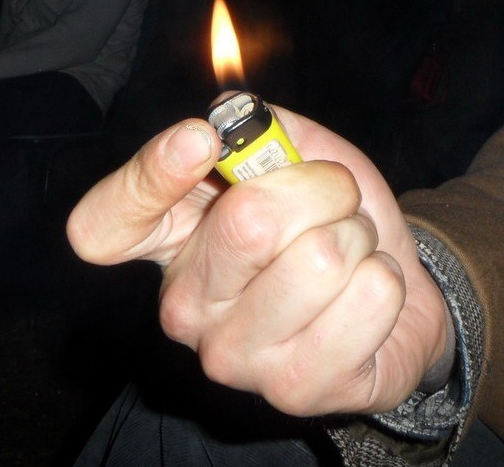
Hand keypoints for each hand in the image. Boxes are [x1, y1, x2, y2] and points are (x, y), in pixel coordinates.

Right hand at [67, 105, 450, 415]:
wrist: (395, 288)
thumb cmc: (334, 218)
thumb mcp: (303, 155)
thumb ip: (265, 129)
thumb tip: (230, 113)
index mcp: (172, 241)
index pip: (108, 224)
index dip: (148, 177)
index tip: (200, 139)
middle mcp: (184, 305)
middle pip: (249, 221)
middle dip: (323, 189)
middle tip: (337, 201)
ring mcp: (232, 357)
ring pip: (322, 257)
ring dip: (358, 237)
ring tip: (351, 253)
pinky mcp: (293, 390)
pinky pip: (370, 295)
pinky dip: (386, 276)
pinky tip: (364, 296)